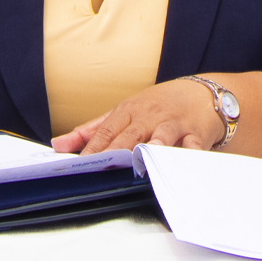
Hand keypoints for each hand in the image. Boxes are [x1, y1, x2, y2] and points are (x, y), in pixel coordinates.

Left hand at [53, 79, 225, 154]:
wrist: (203, 93)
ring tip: (145, 156)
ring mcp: (173, 124)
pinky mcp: (196, 133)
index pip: (106, 131)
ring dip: (154, 145)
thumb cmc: (160, 105)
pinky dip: (189, 154)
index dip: (93, 148)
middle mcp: (149, 117)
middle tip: (106, 166)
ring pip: (161, 136)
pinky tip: (183, 162)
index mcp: (129, 111)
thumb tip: (59, 144)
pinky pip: (192, 145)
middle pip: (130, 135)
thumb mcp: (125, 111)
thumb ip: (93, 129)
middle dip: (117, 150)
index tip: (81, 164)